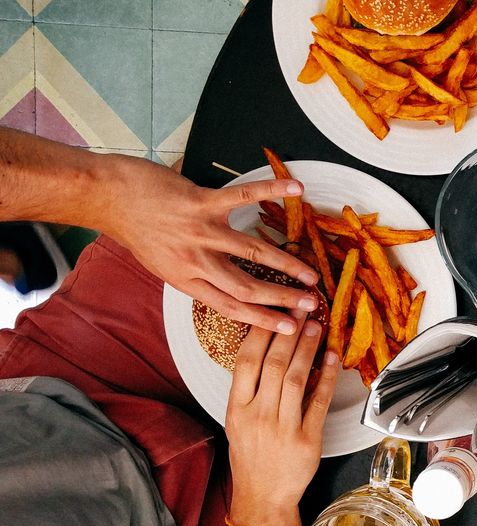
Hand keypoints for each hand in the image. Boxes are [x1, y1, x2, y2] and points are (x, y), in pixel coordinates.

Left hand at [99, 156, 318, 333]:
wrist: (108, 198)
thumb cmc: (136, 229)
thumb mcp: (162, 264)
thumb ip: (194, 274)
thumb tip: (224, 284)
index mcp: (186, 280)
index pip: (230, 306)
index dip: (263, 319)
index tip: (289, 328)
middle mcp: (195, 261)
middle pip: (246, 287)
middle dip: (282, 298)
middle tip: (311, 304)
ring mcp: (199, 231)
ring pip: (252, 252)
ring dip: (286, 264)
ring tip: (311, 273)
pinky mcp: (201, 202)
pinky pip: (242, 197)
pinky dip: (271, 191)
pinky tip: (296, 189)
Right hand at [226, 316, 338, 525]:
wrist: (262, 497)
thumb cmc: (251, 456)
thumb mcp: (237, 421)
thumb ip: (249, 389)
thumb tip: (267, 349)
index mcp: (236, 409)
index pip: (246, 361)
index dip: (261, 332)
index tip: (273, 311)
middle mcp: (258, 415)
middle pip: (274, 364)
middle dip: (289, 332)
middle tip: (301, 308)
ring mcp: (283, 428)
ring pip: (297, 378)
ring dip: (308, 349)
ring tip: (316, 326)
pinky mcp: (307, 439)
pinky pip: (319, 402)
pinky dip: (327, 377)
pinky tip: (333, 358)